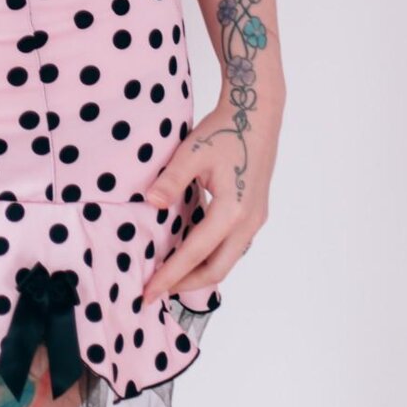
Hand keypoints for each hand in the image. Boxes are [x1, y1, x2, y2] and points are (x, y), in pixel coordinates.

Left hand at [139, 102, 272, 306]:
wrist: (257, 115)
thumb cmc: (225, 131)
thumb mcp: (192, 152)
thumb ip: (171, 181)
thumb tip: (151, 203)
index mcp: (232, 211)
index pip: (195, 253)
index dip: (170, 275)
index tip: (149, 292)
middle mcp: (248, 222)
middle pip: (217, 269)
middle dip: (186, 284)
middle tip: (157, 291)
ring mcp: (255, 220)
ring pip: (227, 260)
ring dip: (200, 273)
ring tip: (171, 276)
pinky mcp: (255, 214)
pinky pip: (233, 247)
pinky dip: (211, 257)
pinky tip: (192, 253)